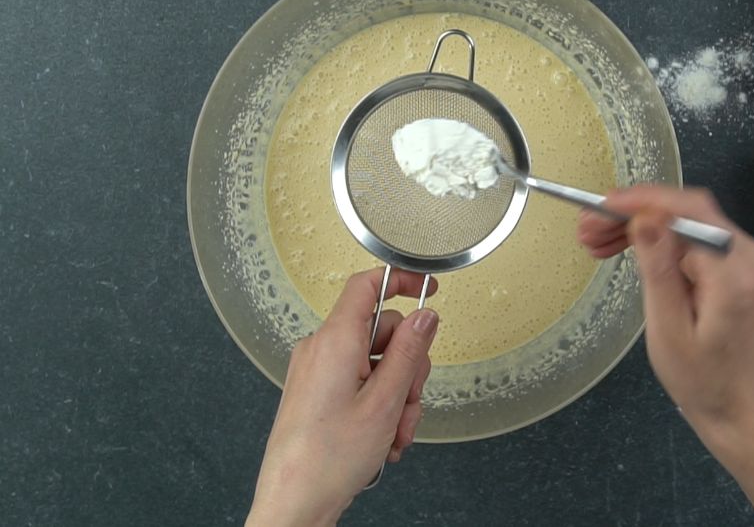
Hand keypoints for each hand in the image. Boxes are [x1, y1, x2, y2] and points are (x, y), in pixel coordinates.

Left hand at [247, 268, 439, 526]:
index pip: (368, 286)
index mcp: (335, 341)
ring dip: (396, 396)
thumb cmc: (328, 460)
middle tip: (409, 402)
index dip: (402, 282)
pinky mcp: (315, 392)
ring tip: (394, 432)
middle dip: (407, 367)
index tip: (428, 288)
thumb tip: (425, 317)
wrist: (293, 503)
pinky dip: (378, 406)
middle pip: (381, 333)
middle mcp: (321, 350)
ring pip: (375, 363)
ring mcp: (316, 372)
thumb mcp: (386, 402)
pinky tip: (381, 438)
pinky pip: (359, 384)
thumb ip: (409, 352)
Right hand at [577, 186, 753, 433]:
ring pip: (688, 220)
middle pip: (688, 211)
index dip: (642, 201)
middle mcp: (752, 256)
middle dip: (634, 212)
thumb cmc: (700, 378)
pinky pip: (695, 236)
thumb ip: (658, 270)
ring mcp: (750, 257)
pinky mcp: (740, 262)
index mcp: (736, 275)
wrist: (736, 402)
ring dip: (641, 224)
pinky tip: (626, 245)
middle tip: (588, 227)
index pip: (689, 213)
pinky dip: (660, 238)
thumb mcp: (667, 330)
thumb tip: (645, 219)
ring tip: (597, 239)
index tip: (601, 206)